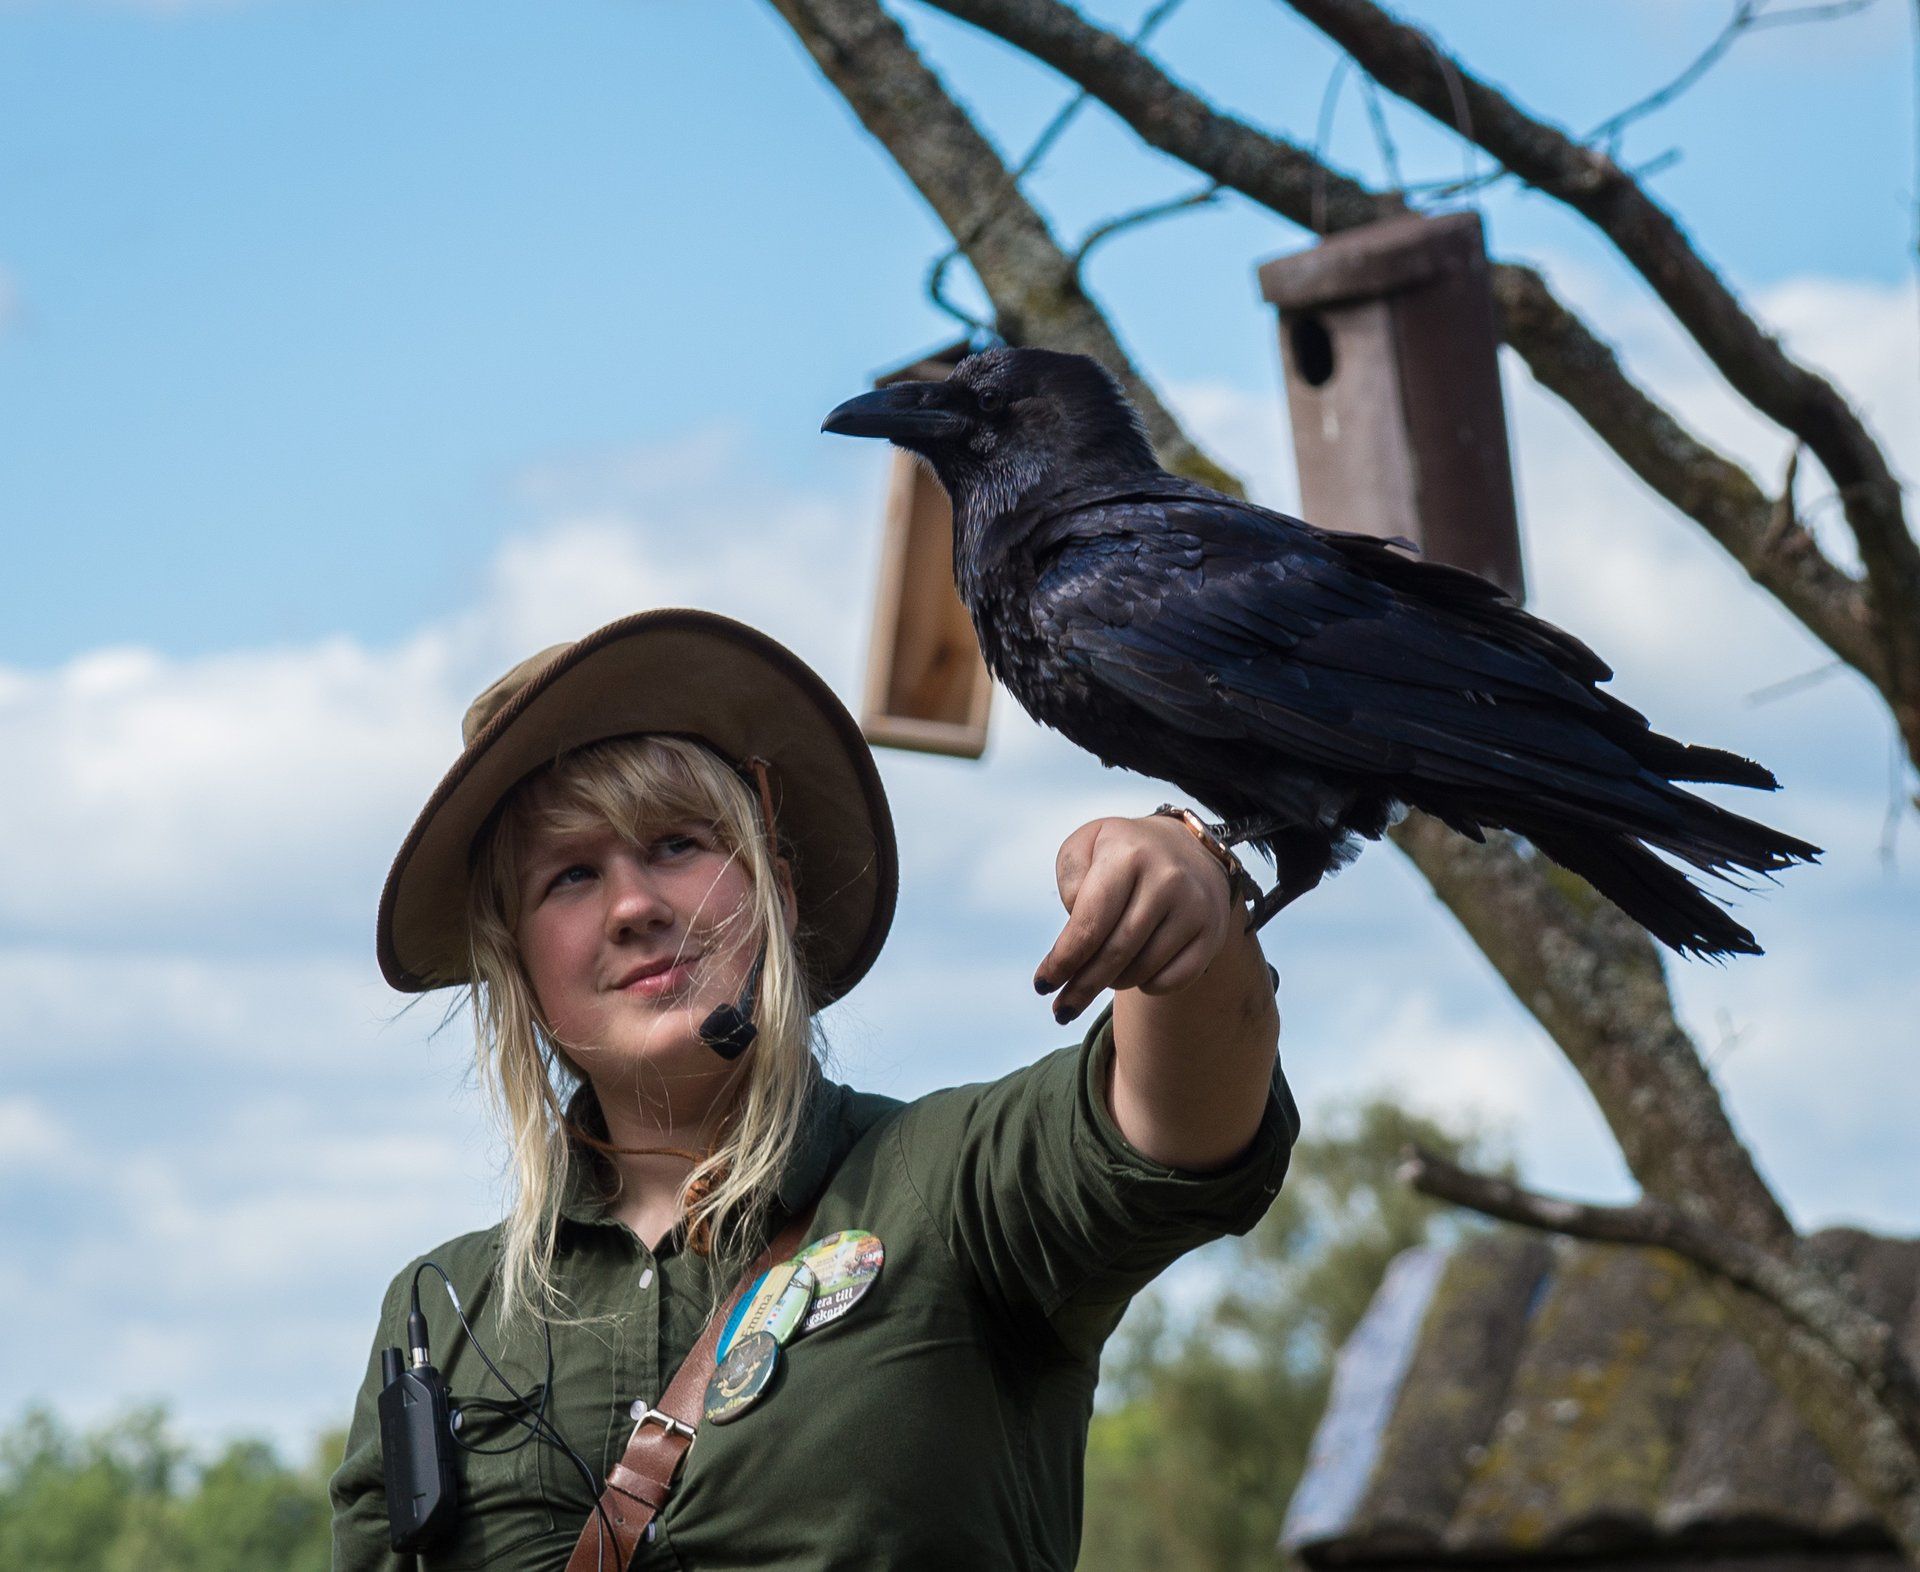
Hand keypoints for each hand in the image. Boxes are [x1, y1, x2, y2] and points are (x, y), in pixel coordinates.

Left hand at [1033, 815, 1239, 1025]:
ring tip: (1100, 975)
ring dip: (1113, 982)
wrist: (1186, 849)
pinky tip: (1135, 973)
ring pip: (1142, 970)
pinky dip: (1147, 985)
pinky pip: (1172, 980)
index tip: (1043, 985)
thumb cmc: (1123, 853)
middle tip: (1061, 1009)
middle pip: (1115, 953)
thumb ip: (1070, 880)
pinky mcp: (1211, 932)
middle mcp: (1167, 879)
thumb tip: (1079, 933)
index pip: (1090, 924)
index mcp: (1128, 853)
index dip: (1063, 961)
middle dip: (1082, 987)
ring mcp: (1194, 907)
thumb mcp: (1085, 846)